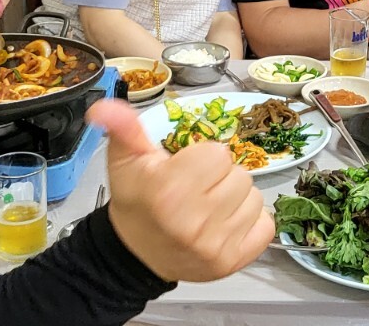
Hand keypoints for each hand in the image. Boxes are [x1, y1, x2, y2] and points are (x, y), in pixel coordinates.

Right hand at [87, 99, 273, 281]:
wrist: (136, 253)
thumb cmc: (137, 202)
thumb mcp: (126, 160)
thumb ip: (122, 127)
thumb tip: (103, 107)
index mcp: (169, 190)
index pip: (219, 154)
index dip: (202, 158)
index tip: (186, 170)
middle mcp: (195, 221)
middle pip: (240, 175)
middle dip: (220, 178)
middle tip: (197, 189)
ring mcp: (216, 246)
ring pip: (254, 198)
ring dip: (236, 199)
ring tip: (210, 207)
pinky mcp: (233, 261)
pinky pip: (266, 225)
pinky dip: (250, 222)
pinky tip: (225, 223)